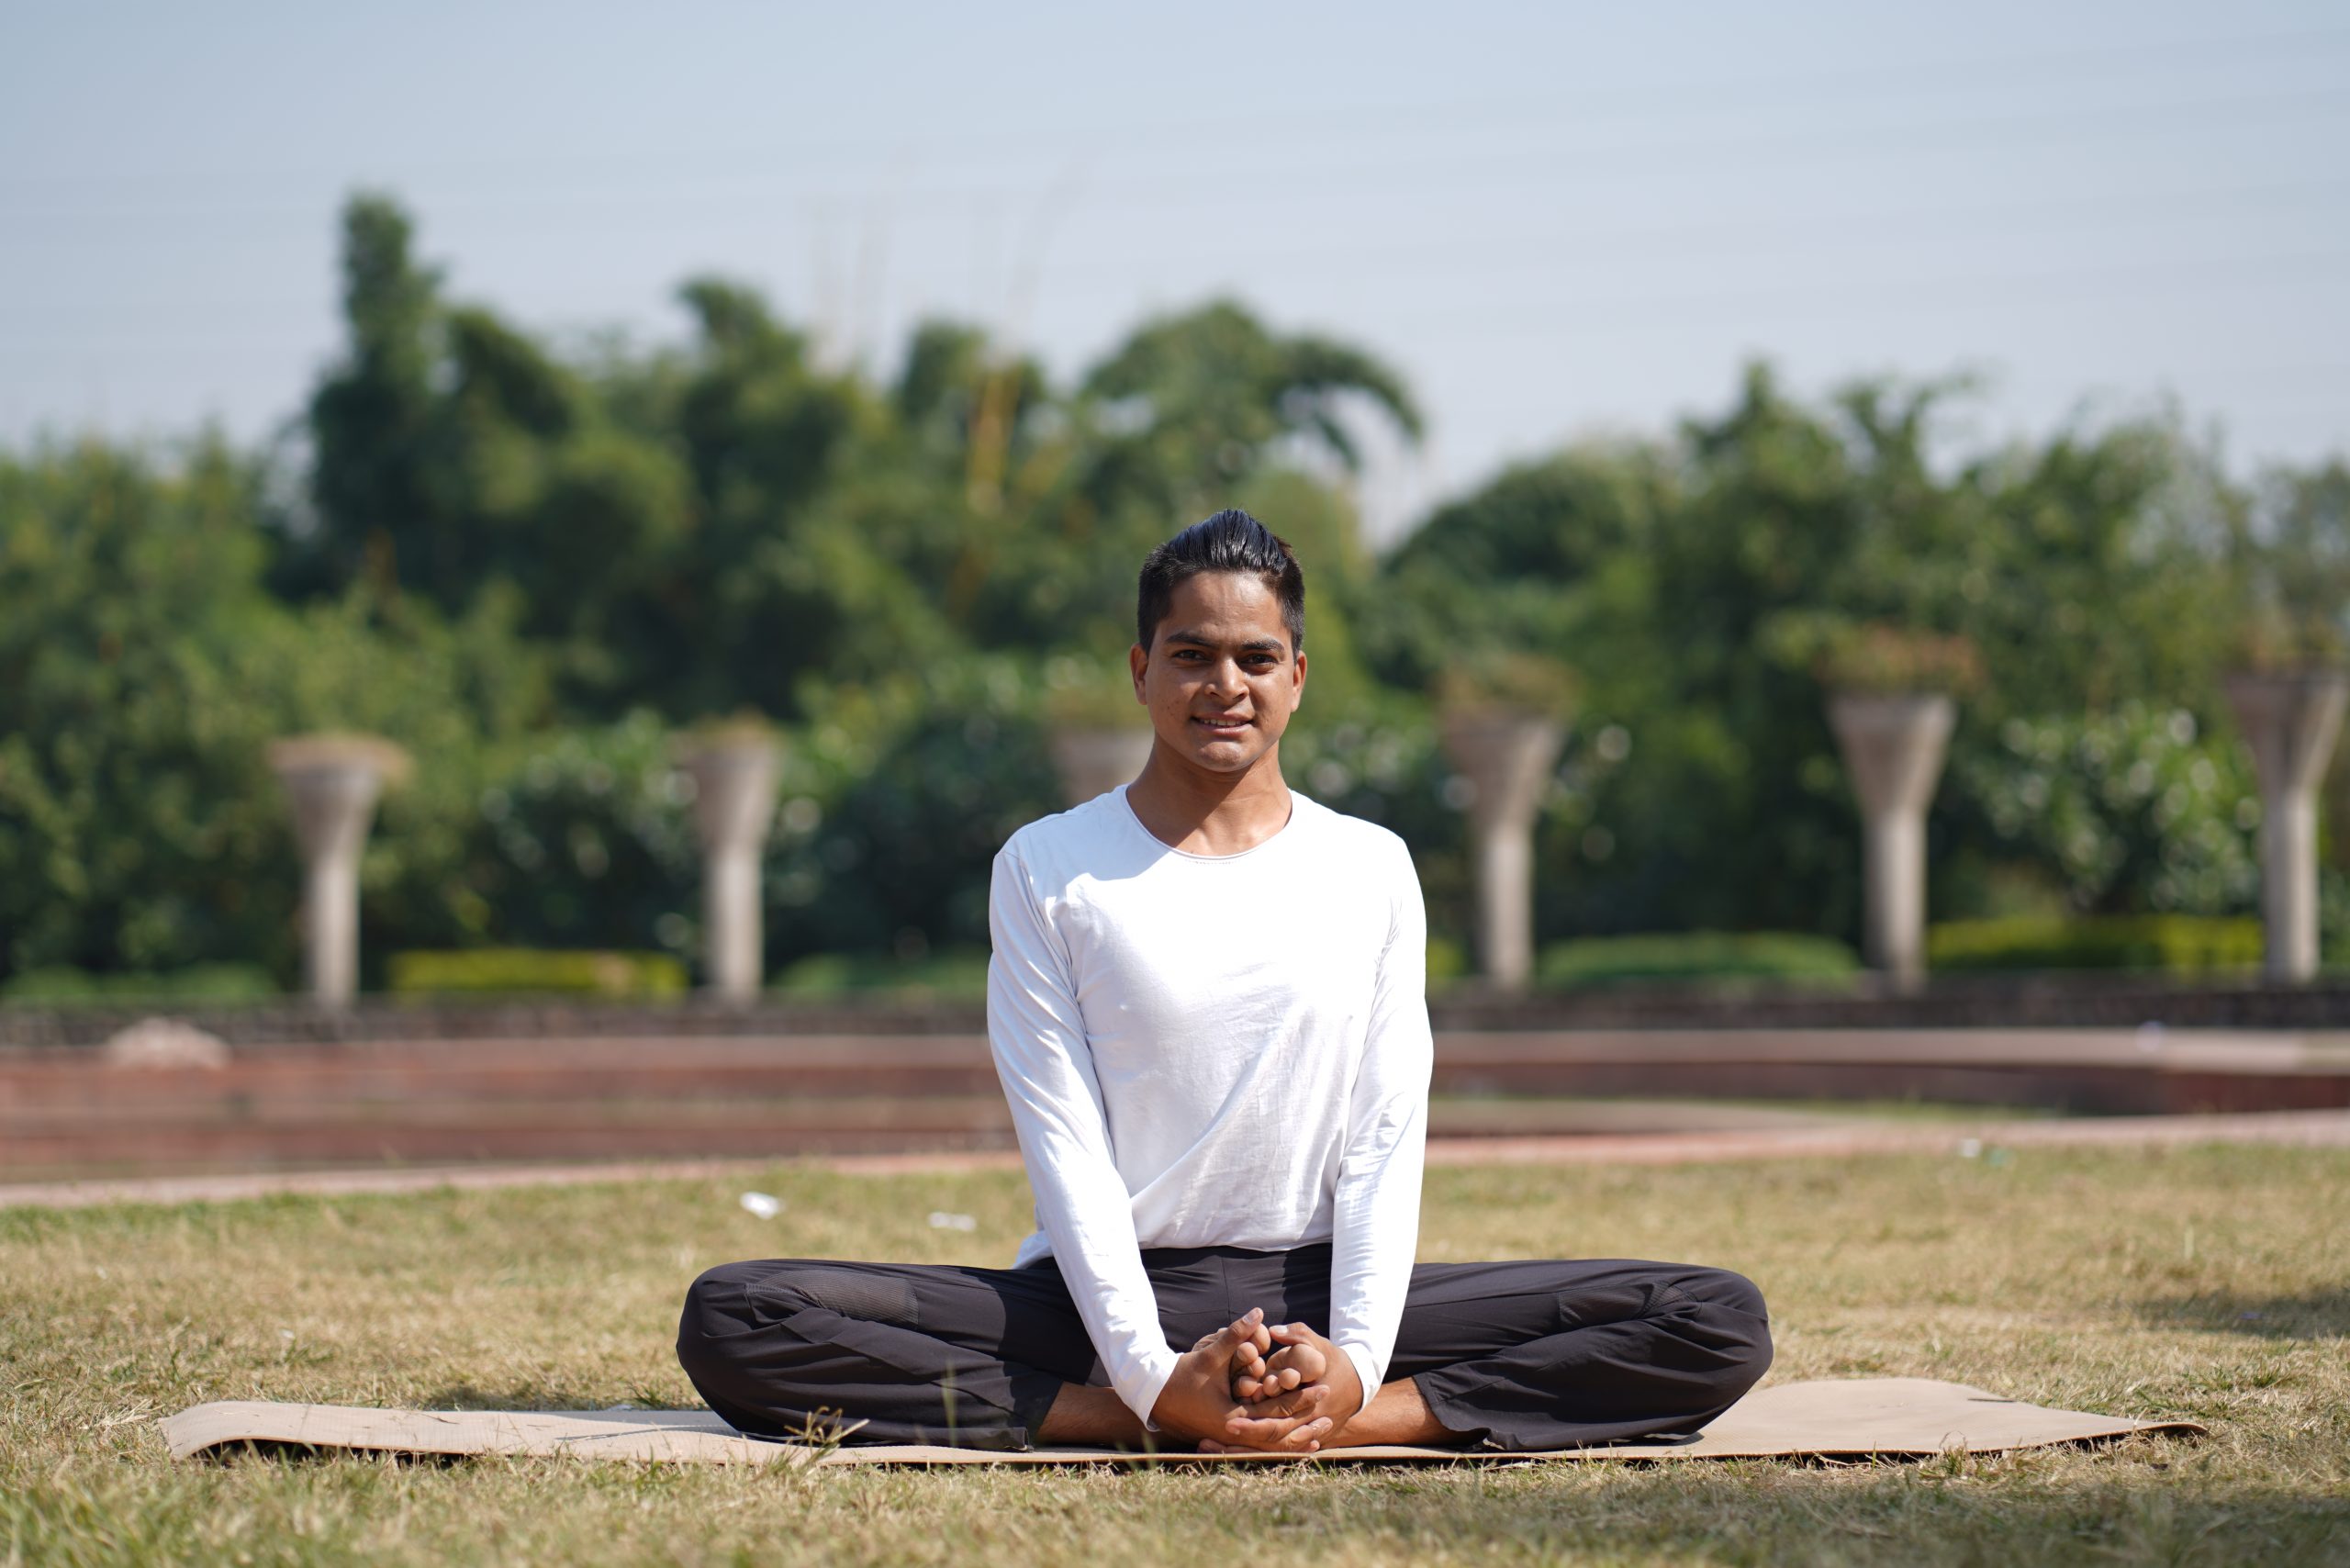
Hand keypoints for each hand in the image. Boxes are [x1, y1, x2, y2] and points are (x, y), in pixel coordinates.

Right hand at [1149, 1308, 1335, 1453]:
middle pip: (1279, 1434)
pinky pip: (1262, 1441)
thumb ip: (1236, 1335)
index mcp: (1231, 1419)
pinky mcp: (1231, 1436)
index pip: (1275, 1412)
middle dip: (1305, 1419)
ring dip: (1297, 1435)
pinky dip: (1281, 1439)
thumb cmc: (1182, 1376)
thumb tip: (1258, 1312)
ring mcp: (1233, 1439)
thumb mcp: (1210, 1355)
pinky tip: (1300, 1437)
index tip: (1322, 1386)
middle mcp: (1234, 1434)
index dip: (1300, 1399)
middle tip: (1331, 1407)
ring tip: (1323, 1428)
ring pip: (1272, 1443)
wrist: (1155, 1396)